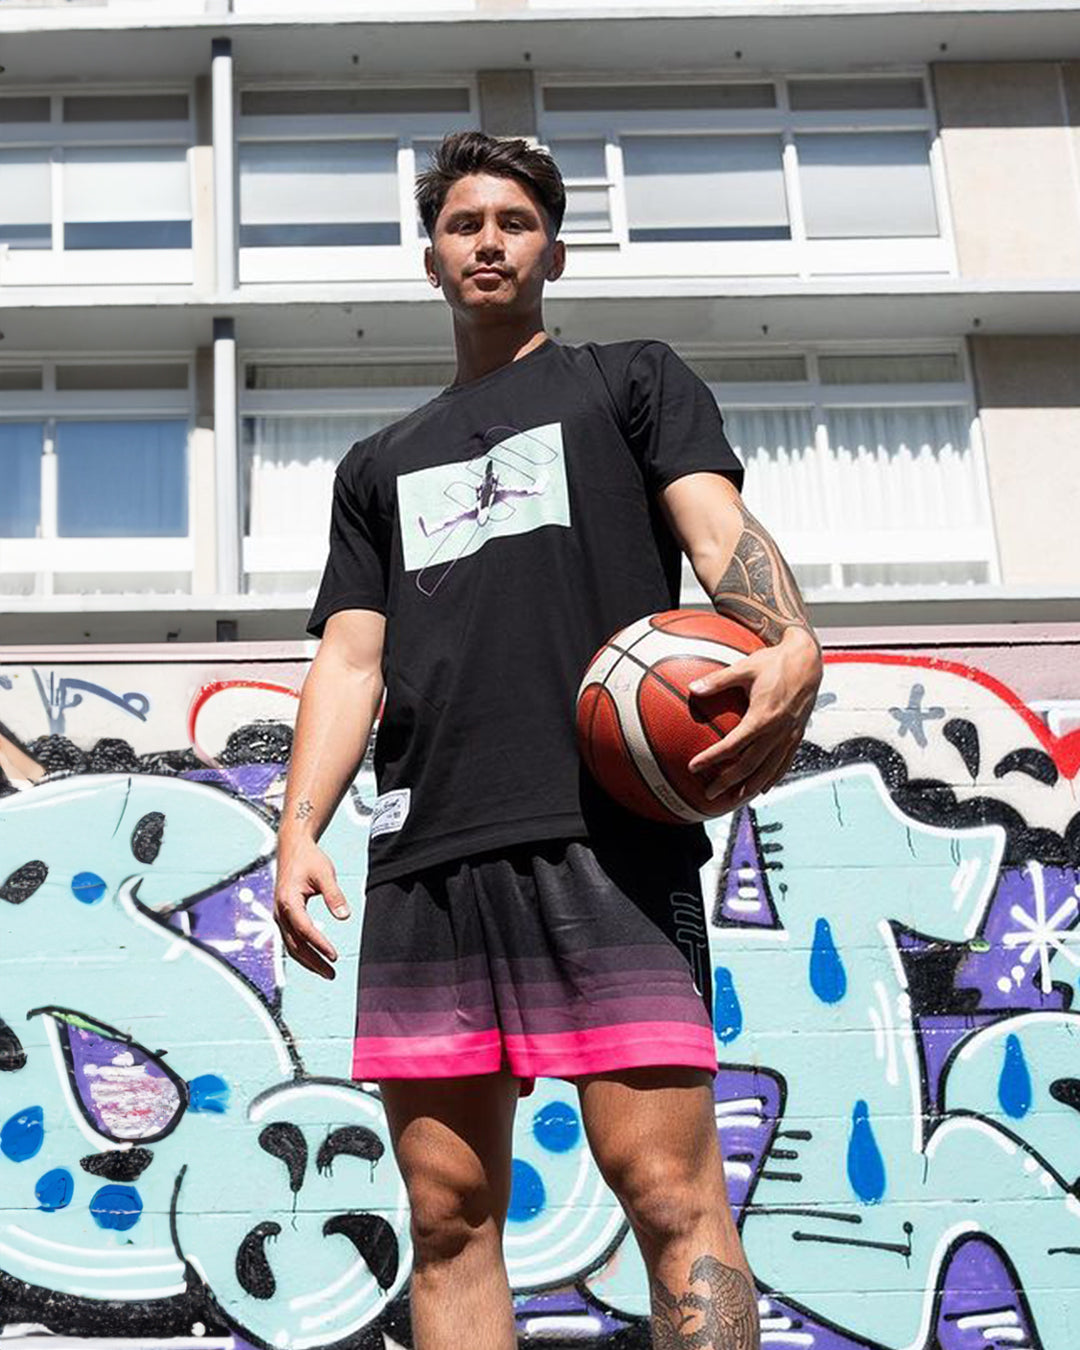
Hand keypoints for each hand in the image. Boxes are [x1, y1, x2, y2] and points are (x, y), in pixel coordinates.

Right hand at [273, 838, 351, 980]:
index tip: (334, 956)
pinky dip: (303, 952)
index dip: (319, 944)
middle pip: (295, 944)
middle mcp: (280, 911)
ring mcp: (279, 915)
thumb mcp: (325, 873)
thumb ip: (334, 895)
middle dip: (313, 961)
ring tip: (326, 972)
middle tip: (332, 974)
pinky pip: (291, 939)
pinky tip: (316, 959)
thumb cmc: (309, 859)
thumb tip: (345, 917)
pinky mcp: (283, 916)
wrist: (293, 849)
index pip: (304, 928)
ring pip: (291, 945)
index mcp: (288, 900)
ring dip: (308, 961)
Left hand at [687, 626, 821, 813]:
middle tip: (709, 792)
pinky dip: (772, 778)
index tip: (693, 767)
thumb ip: (718, 680)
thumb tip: (692, 688)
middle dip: (728, 782)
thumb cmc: (774, 662)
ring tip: (733, 799)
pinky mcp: (798, 736)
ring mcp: (790, 736)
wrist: (808, 661)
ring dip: (750, 786)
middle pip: (749, 765)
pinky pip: (784, 763)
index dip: (712, 758)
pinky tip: (762, 788)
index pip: (733, 745)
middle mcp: (778, 731)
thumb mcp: (744, 667)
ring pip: (768, 770)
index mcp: (763, 717)